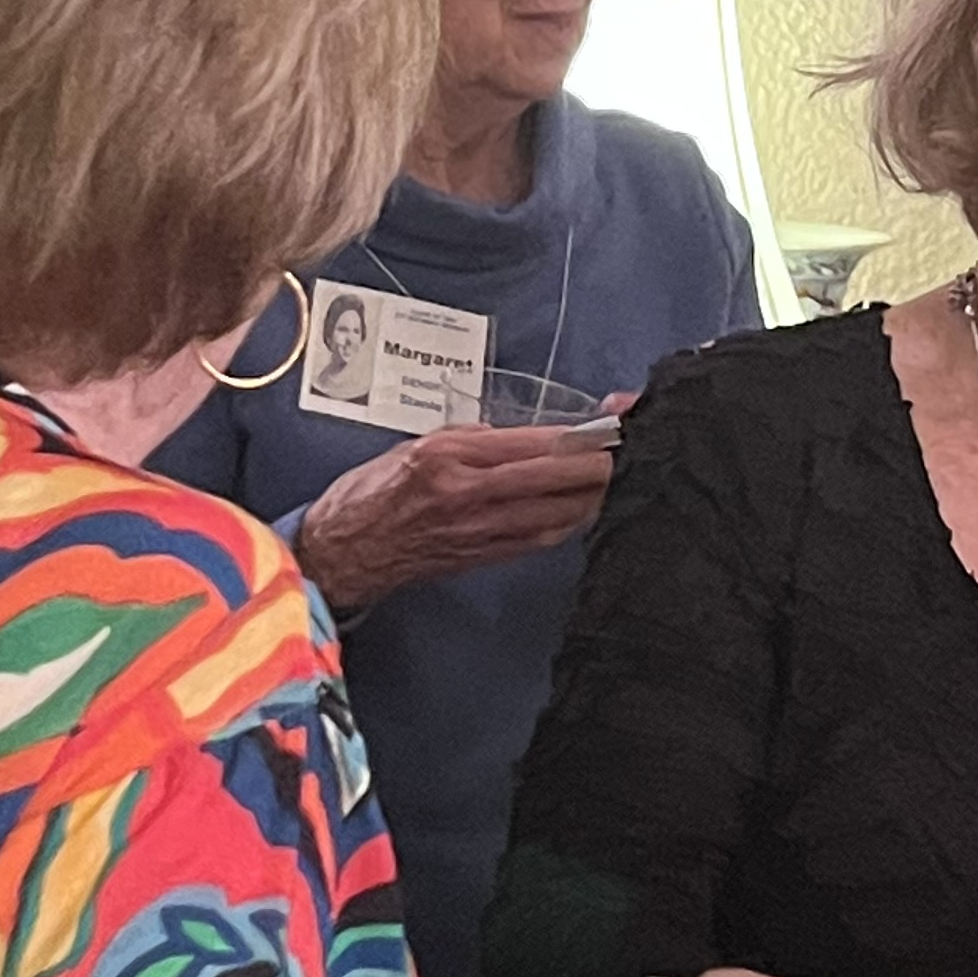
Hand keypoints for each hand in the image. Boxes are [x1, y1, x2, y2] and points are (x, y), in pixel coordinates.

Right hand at [297, 423, 618, 612]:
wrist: (340, 553)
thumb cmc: (368, 494)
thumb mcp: (416, 446)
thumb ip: (471, 440)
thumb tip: (521, 439)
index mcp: (452, 456)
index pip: (537, 442)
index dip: (584, 433)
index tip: (617, 419)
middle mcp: (471, 494)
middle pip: (559, 478)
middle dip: (605, 461)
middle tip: (637, 446)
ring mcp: (481, 531)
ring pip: (559, 512)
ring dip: (596, 495)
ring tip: (625, 475)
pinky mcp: (483, 557)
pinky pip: (540, 538)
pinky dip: (571, 521)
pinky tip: (588, 509)